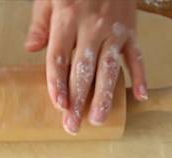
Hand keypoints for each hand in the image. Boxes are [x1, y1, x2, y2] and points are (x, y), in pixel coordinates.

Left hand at [25, 0, 146, 134]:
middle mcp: (92, 26)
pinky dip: (141, 75)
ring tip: (99, 119)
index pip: (60, 57)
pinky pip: (137, 55)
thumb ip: (40, 22)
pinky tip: (139, 96)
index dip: (58, 83)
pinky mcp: (131, 30)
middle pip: (84, 69)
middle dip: (79, 99)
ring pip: (110, 67)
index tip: (59, 105)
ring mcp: (114, 30)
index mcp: (67, 18)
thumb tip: (30, 49)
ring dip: (105, 95)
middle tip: (73, 125)